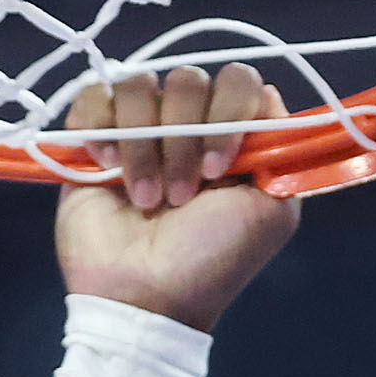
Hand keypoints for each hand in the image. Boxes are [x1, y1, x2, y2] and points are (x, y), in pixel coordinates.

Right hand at [54, 65, 299, 333]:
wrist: (144, 297)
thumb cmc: (211, 262)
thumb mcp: (272, 211)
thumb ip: (282, 150)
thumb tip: (266, 95)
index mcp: (231, 136)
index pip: (237, 80)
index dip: (229, 113)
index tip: (220, 168)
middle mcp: (187, 124)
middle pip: (188, 79)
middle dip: (184, 140)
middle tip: (180, 197)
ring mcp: (138, 129)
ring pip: (139, 86)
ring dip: (144, 145)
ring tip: (145, 198)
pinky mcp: (93, 139)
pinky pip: (95, 96)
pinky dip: (102, 127)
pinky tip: (107, 168)